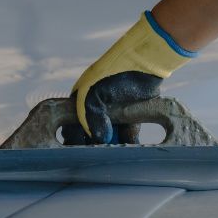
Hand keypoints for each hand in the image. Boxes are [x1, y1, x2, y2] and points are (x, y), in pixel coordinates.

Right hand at [63, 11, 194, 144]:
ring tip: (115, 153)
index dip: (75, 140)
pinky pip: (127, 133)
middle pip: (91, 135)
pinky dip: (128, 141)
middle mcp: (96, 108)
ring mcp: (114, 112)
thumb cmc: (115, 72)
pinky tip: (130, 148)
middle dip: (94, 146)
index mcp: (81, 100)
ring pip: (110, 136)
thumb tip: (99, 139)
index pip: (71, 126)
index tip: (80, 152)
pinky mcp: (131, 115)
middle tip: (100, 155)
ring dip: (112, 146)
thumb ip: (91, 118)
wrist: (146, 61)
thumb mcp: (95, 93)